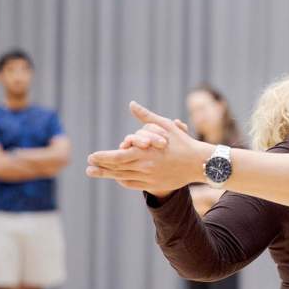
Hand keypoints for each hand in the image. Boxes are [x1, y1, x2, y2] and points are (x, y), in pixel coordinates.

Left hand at [86, 102, 210, 195]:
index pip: (117, 156)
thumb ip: (146, 117)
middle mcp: (145, 167)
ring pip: (122, 177)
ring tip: (94, 172)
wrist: (199, 163)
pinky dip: (121, 180)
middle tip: (88, 165)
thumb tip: (132, 104)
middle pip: (116, 168)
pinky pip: (132, 184)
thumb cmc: (183, 142)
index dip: (102, 157)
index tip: (91, 156)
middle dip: (100, 167)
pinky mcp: (154, 185)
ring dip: (107, 175)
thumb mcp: (165, 125)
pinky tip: (115, 177)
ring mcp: (149, 178)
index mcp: (146, 152)